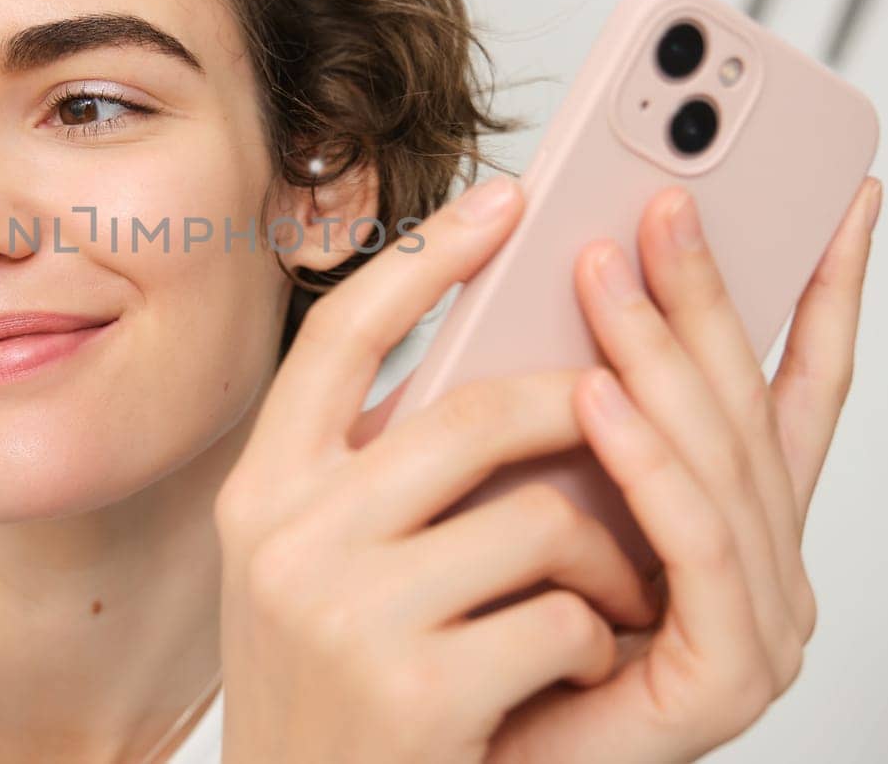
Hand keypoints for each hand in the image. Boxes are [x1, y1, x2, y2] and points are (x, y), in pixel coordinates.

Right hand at [216, 176, 663, 763]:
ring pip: (539, 518)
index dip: (429, 259)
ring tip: (603, 592)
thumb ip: (373, 471)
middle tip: (625, 414)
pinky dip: (594, 640)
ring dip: (604, 557)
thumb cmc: (333, 689)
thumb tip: (495, 359)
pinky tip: (566, 669)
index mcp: (262, 490)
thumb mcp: (319, 566)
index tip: (508, 198)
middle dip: (580, 410)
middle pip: (473, 413)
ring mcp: (343, 612)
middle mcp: (286, 537)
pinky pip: (563, 619)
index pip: (341, 336)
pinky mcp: (414, 689)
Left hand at [484, 176, 882, 763]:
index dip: (822, 291)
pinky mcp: (729, 677)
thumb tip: (555, 275)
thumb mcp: (521, 480)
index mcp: (731, 516)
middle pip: (751, 405)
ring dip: (663, 355)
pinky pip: (693, 544)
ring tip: (606, 268)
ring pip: (722, 464)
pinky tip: (594, 395)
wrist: (434, 757)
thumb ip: (559, 403)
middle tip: (665, 195)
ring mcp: (759, 623)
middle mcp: (765, 564)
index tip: (838, 198)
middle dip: (712, 294)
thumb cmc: (478, 623)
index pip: (794, 388)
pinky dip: (647, 463)